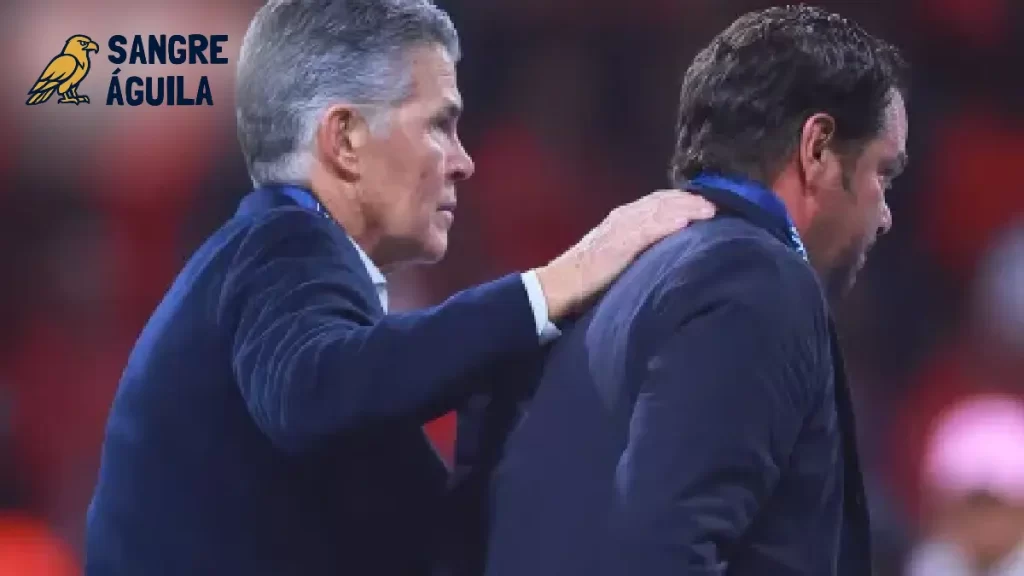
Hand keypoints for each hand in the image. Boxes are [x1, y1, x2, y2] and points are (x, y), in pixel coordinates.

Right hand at [533, 190, 715, 320]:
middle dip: (690, 201)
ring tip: (709, 210)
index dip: (682, 201)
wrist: (561, 286)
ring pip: (658, 210)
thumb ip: (638, 247)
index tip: (706, 204)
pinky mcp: (618, 243)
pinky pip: (646, 229)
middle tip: (716, 205)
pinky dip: (666, 223)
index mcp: (623, 219)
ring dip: (686, 208)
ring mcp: (620, 228)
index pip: (658, 202)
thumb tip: (666, 250)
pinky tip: (684, 222)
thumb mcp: (617, 255)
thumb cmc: (588, 278)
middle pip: (662, 201)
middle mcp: (623, 217)